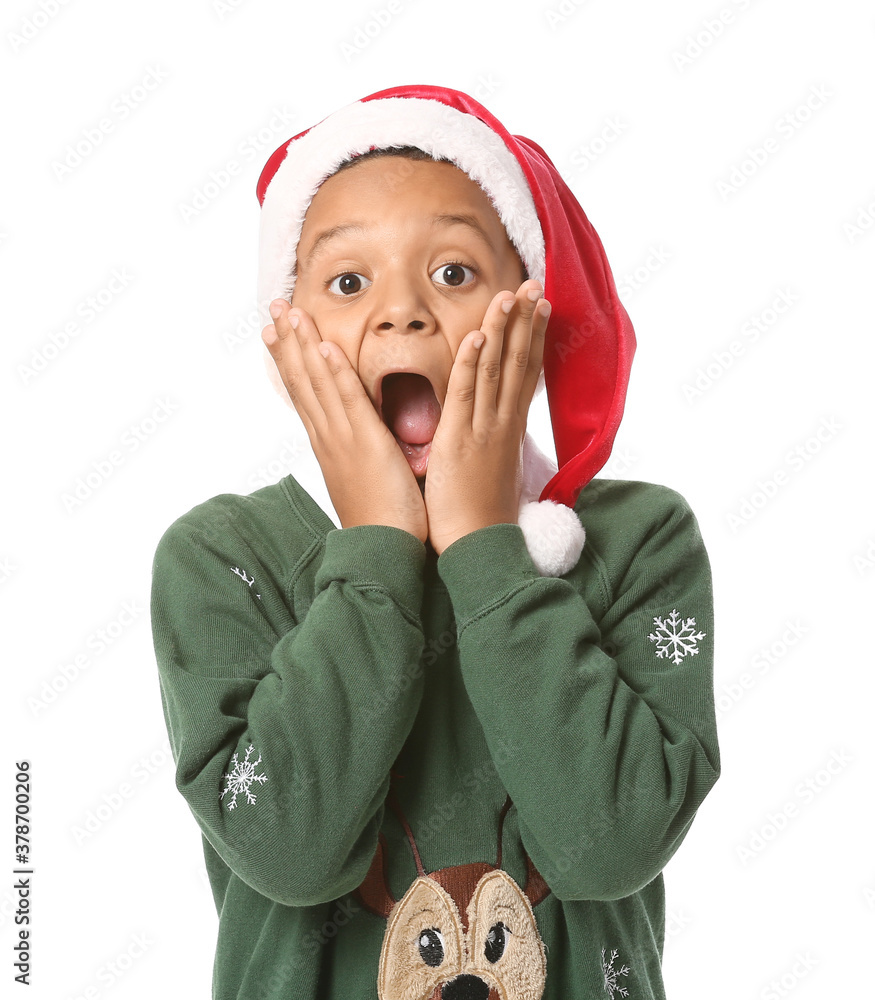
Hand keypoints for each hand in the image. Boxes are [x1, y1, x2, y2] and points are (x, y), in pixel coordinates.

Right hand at [262, 301, 428, 542]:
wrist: (382, 549)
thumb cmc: (380, 519)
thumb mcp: (363, 476)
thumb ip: (359, 452)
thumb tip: (361, 438)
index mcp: (328, 443)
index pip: (304, 392)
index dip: (289, 359)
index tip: (276, 331)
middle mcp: (327, 436)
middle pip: (301, 379)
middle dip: (286, 341)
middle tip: (273, 307)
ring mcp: (342, 438)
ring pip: (317, 382)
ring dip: (302, 344)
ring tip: (289, 312)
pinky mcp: (364, 443)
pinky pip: (347, 400)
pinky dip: (334, 372)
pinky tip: (324, 346)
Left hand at [424, 280, 549, 554]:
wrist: (479, 546)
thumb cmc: (482, 514)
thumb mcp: (495, 469)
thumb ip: (496, 442)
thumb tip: (498, 427)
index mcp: (508, 429)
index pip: (524, 374)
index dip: (533, 337)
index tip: (540, 307)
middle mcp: (502, 423)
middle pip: (518, 363)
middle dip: (527, 322)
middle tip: (535, 285)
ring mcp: (483, 430)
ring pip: (495, 371)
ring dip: (503, 331)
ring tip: (510, 295)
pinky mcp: (458, 442)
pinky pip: (465, 396)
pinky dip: (470, 365)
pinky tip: (477, 336)